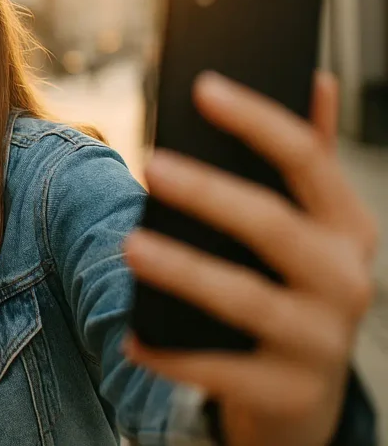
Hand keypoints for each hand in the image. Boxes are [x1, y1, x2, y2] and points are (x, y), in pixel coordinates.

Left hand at [122, 71, 377, 445]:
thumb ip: (310, 160)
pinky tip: (132, 336)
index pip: (307, 159)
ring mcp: (320, 341)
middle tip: (150, 164)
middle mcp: (346, 280)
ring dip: (183, 269)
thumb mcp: (312, 227)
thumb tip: (320, 79)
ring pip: (246, 298)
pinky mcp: (288, 393)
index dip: (255, 120)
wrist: (303, 397)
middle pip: (273, 226)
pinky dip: (172, 354)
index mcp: (347, 227)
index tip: (202, 86)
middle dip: (211, 193)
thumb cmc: (291, 286)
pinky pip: (220, 371)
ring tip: (129, 245)